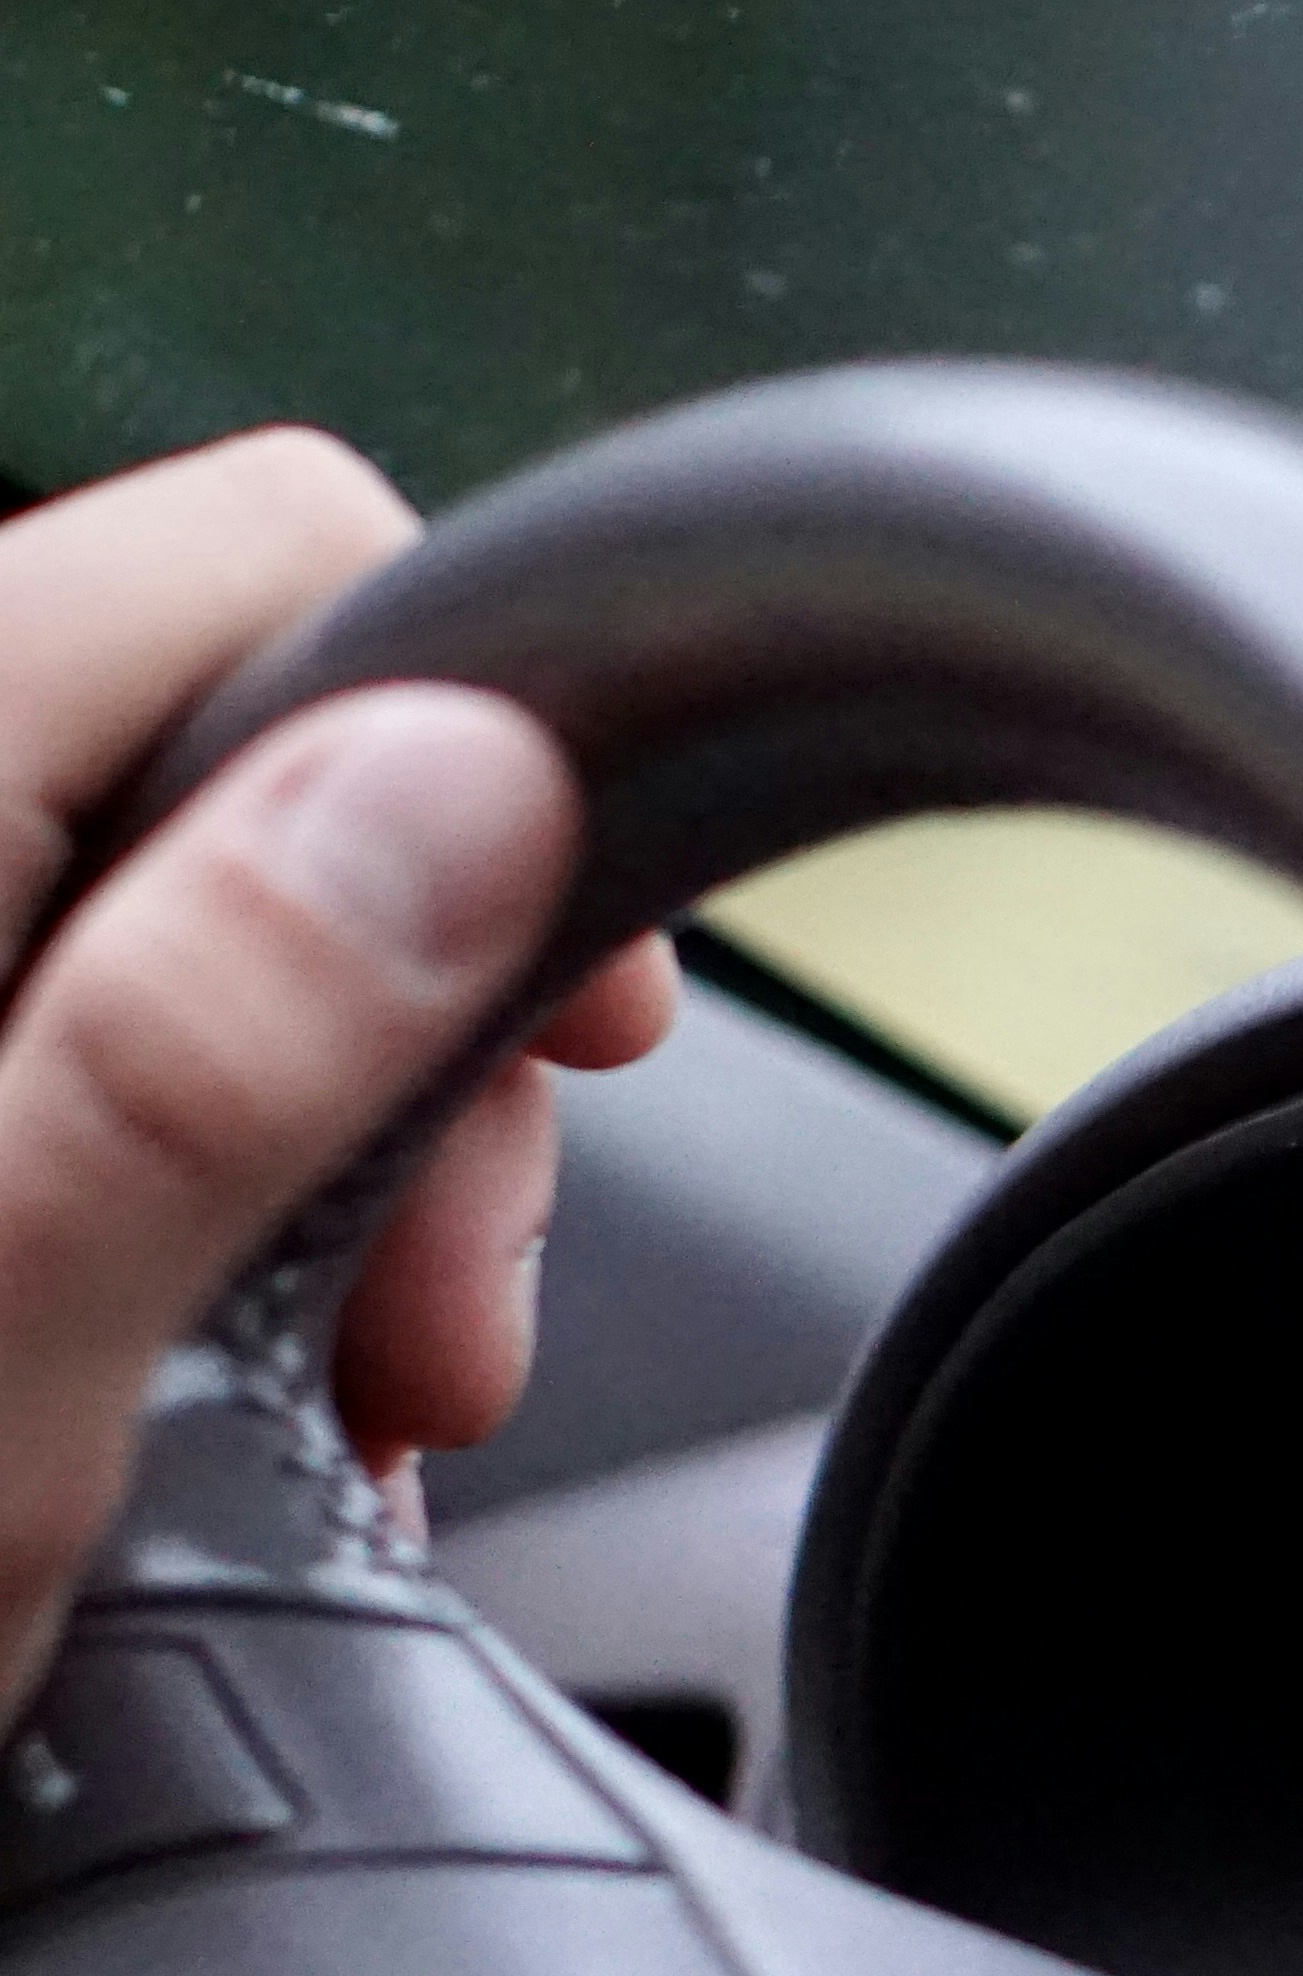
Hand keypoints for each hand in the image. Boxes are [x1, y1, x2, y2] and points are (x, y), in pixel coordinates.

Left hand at [0, 426, 680, 1702]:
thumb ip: (200, 1049)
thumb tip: (460, 778)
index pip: (275, 562)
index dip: (497, 773)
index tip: (576, 1045)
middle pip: (226, 756)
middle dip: (411, 1031)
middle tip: (422, 1334)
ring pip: (145, 923)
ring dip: (302, 1150)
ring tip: (324, 1412)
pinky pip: (44, 1064)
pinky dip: (153, 1208)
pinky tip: (167, 1391)